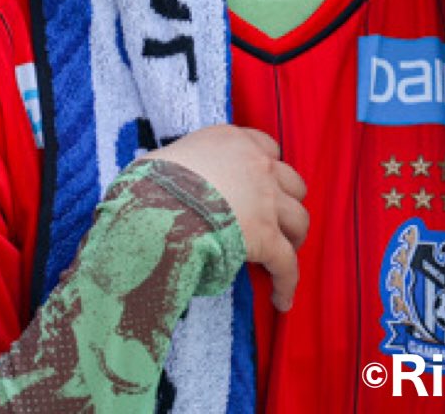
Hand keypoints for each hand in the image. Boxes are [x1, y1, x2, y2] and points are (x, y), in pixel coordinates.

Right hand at [151, 126, 308, 311]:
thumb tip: (167, 182)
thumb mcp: (161, 160)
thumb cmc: (145, 185)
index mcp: (231, 141)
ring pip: (299, 219)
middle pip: (291, 183)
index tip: (262, 184)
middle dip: (286, 201)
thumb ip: (179, 167)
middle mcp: (256, 165)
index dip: (266, 169)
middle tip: (276, 220)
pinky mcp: (266, 237)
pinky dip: (287, 283)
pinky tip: (282, 301)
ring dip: (293, 237)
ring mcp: (266, 200)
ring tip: (284, 253)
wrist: (152, 209)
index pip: (265, 148)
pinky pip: (287, 263)